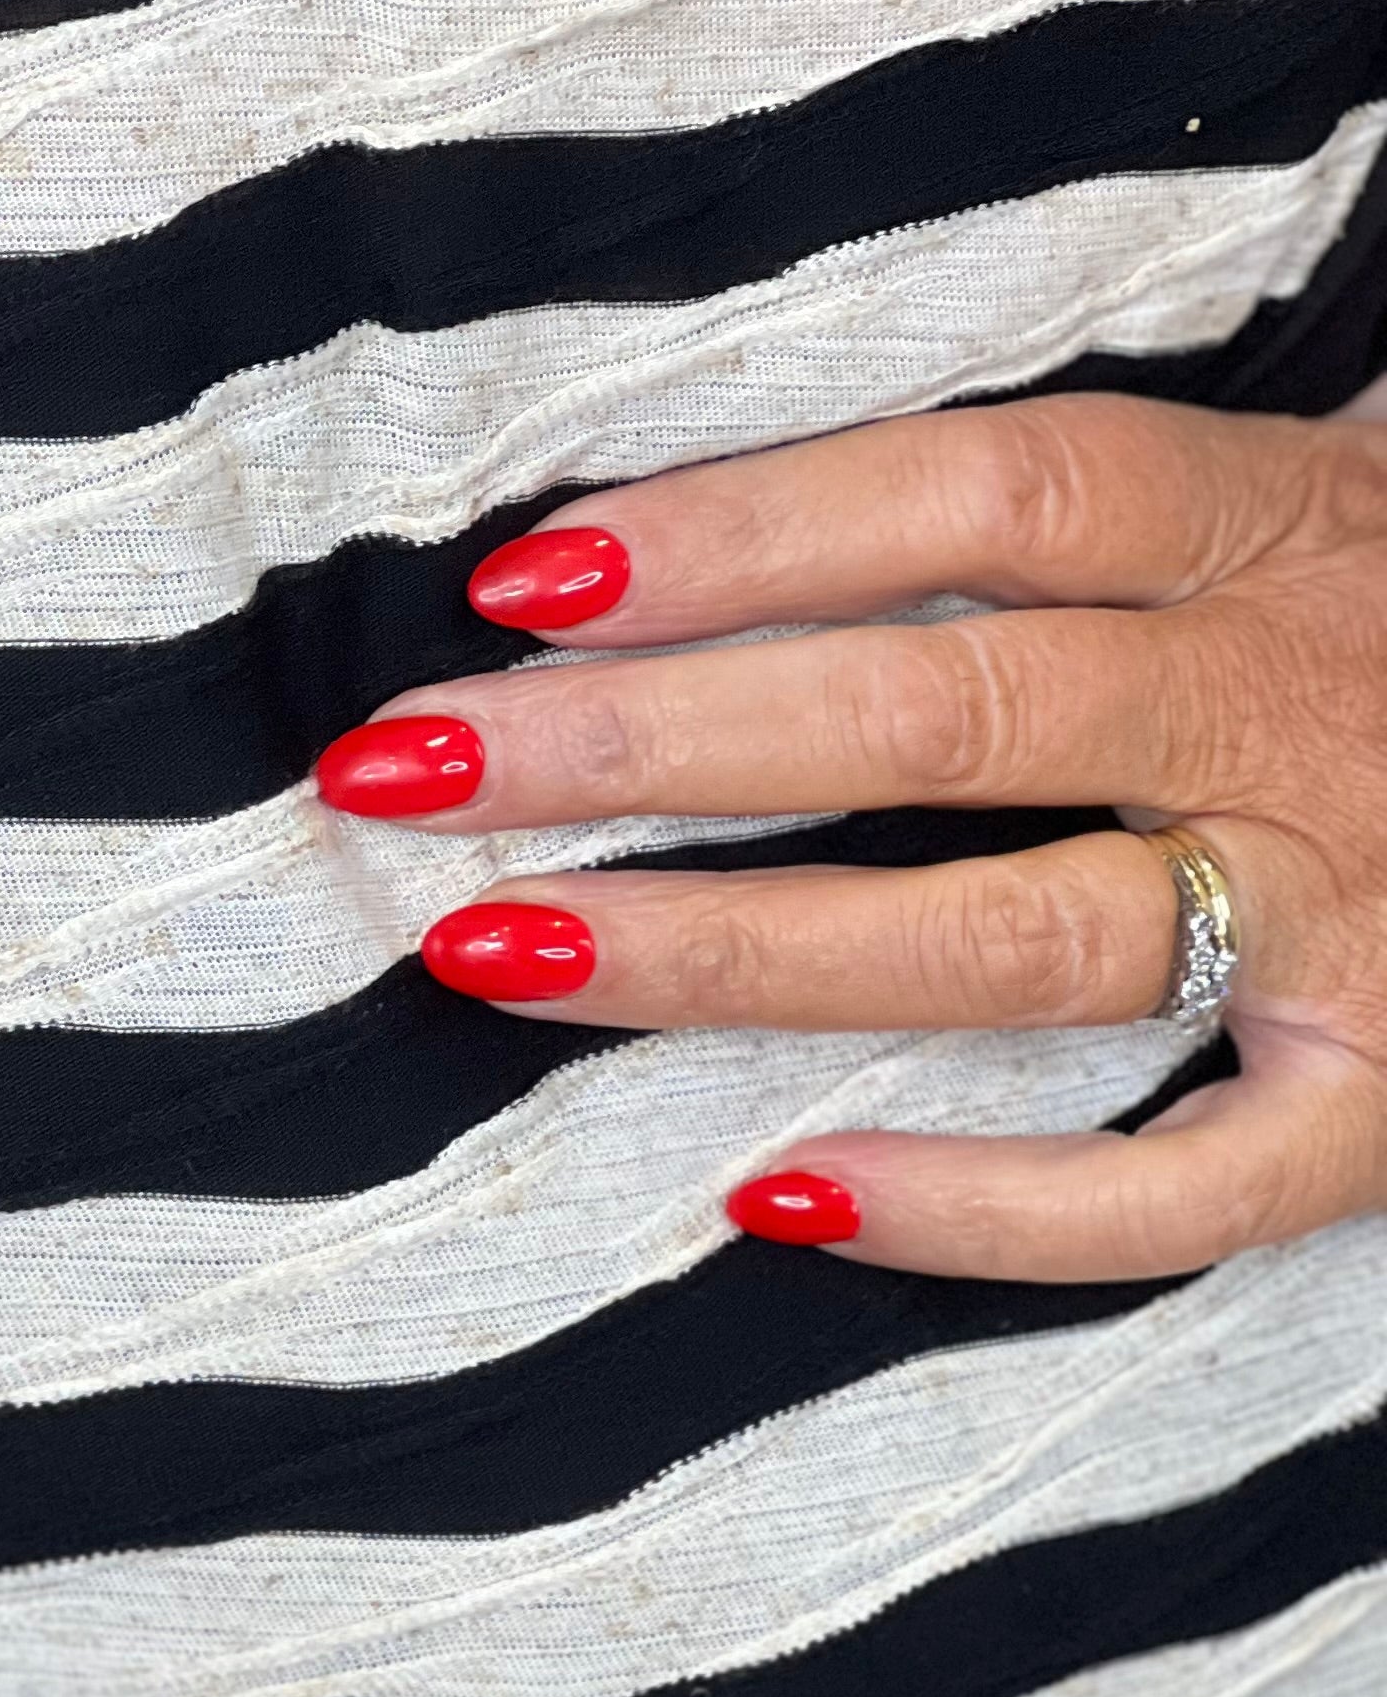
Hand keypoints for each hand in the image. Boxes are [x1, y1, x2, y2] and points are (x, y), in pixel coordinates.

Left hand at [312, 390, 1386, 1281]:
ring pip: (1011, 941)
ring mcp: (1353, 922)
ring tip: (495, 947)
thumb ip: (1066, 501)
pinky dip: (980, 1210)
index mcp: (1280, 524)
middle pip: (947, 709)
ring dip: (736, 945)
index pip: (992, 487)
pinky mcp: (1383, 1110)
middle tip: (407, 767)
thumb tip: (682, 516)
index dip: (755, 524)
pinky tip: (772, 1201)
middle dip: (656, 740)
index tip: (523, 573)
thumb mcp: (1289, 493)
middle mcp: (1303, 712)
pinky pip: (1174, 1199)